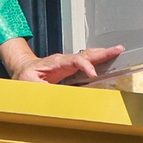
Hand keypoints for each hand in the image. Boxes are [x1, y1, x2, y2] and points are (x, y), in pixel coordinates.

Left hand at [0, 39, 124, 83]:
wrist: (24, 70)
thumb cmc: (25, 75)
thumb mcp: (28, 82)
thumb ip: (40, 87)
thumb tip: (53, 94)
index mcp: (56, 62)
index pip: (74, 60)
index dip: (85, 65)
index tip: (93, 74)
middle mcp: (65, 60)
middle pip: (86, 54)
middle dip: (102, 52)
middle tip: (118, 49)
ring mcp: (69, 63)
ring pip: (88, 56)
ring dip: (103, 54)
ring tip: (117, 51)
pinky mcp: (71, 68)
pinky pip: (86, 63)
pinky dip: (98, 61)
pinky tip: (107, 60)